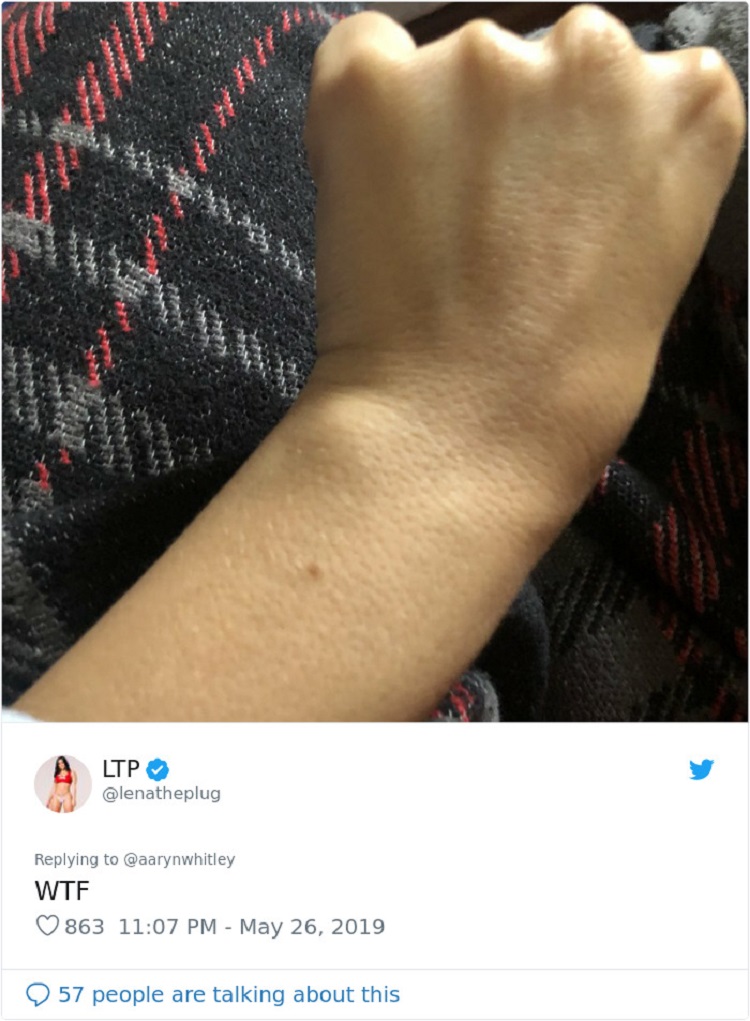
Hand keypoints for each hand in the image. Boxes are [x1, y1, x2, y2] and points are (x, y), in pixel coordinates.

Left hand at [304, 5, 744, 519]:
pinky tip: (372, 194)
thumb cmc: (562, 384)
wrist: (460, 432)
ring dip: (437, 128)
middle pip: (541, 60)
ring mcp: (482, 61)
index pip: (636, 76)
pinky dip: (359, 117)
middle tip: (482, 223)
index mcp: (690, 105)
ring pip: (451, 64)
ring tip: (427, 233)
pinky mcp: (379, 83)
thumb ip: (624, 176)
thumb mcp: (648, 265)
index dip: (579, 143)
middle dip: (512, 128)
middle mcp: (595, 55)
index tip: (554, 194)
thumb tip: (565, 157)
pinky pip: (364, 61)